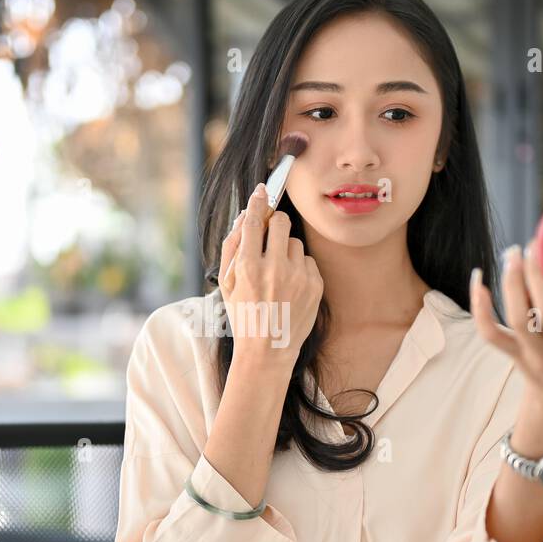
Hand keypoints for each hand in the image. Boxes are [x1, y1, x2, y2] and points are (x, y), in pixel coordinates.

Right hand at [218, 182, 322, 365]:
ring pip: (296, 242)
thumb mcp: (227, 283)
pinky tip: (290, 287)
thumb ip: (232, 247)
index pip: (254, 221)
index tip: (262, 190)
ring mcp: (298, 277)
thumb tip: (244, 216)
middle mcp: (274, 269)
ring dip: (287, 250)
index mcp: (248, 267)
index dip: (258, 202)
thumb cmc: (243, 315)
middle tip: (270, 233)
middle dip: (275, 223)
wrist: (267, 351)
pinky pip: (308, 260)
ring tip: (278, 274)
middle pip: (281, 222)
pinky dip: (300, 268)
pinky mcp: (315, 285)